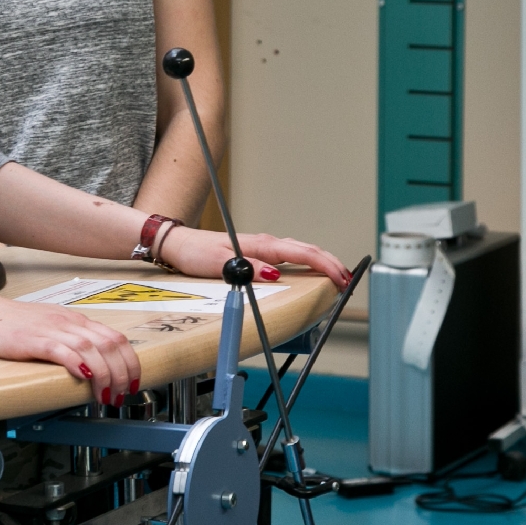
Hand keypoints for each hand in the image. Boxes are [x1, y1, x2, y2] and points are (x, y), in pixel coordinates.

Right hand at [0, 293, 141, 406]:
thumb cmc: (5, 324)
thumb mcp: (45, 328)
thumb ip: (67, 341)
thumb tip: (88, 366)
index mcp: (72, 319)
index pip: (115, 337)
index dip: (130, 362)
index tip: (134, 382)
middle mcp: (66, 321)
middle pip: (110, 344)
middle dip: (123, 373)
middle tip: (122, 396)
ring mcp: (50, 329)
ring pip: (92, 349)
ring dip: (106, 376)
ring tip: (106, 397)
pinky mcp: (31, 340)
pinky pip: (63, 350)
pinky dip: (80, 364)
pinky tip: (85, 378)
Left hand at [163, 227, 351, 288]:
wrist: (178, 245)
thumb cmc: (195, 253)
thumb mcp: (218, 263)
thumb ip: (246, 268)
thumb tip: (273, 274)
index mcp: (260, 245)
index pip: (300, 253)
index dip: (324, 265)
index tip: (340, 278)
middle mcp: (264, 244)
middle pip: (306, 250)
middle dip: (330, 263)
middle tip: (348, 281)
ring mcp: (262, 247)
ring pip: (300, 252)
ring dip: (320, 262)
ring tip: (337, 276)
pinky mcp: (256, 253)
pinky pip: (289, 256)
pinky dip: (306, 262)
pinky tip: (310, 271)